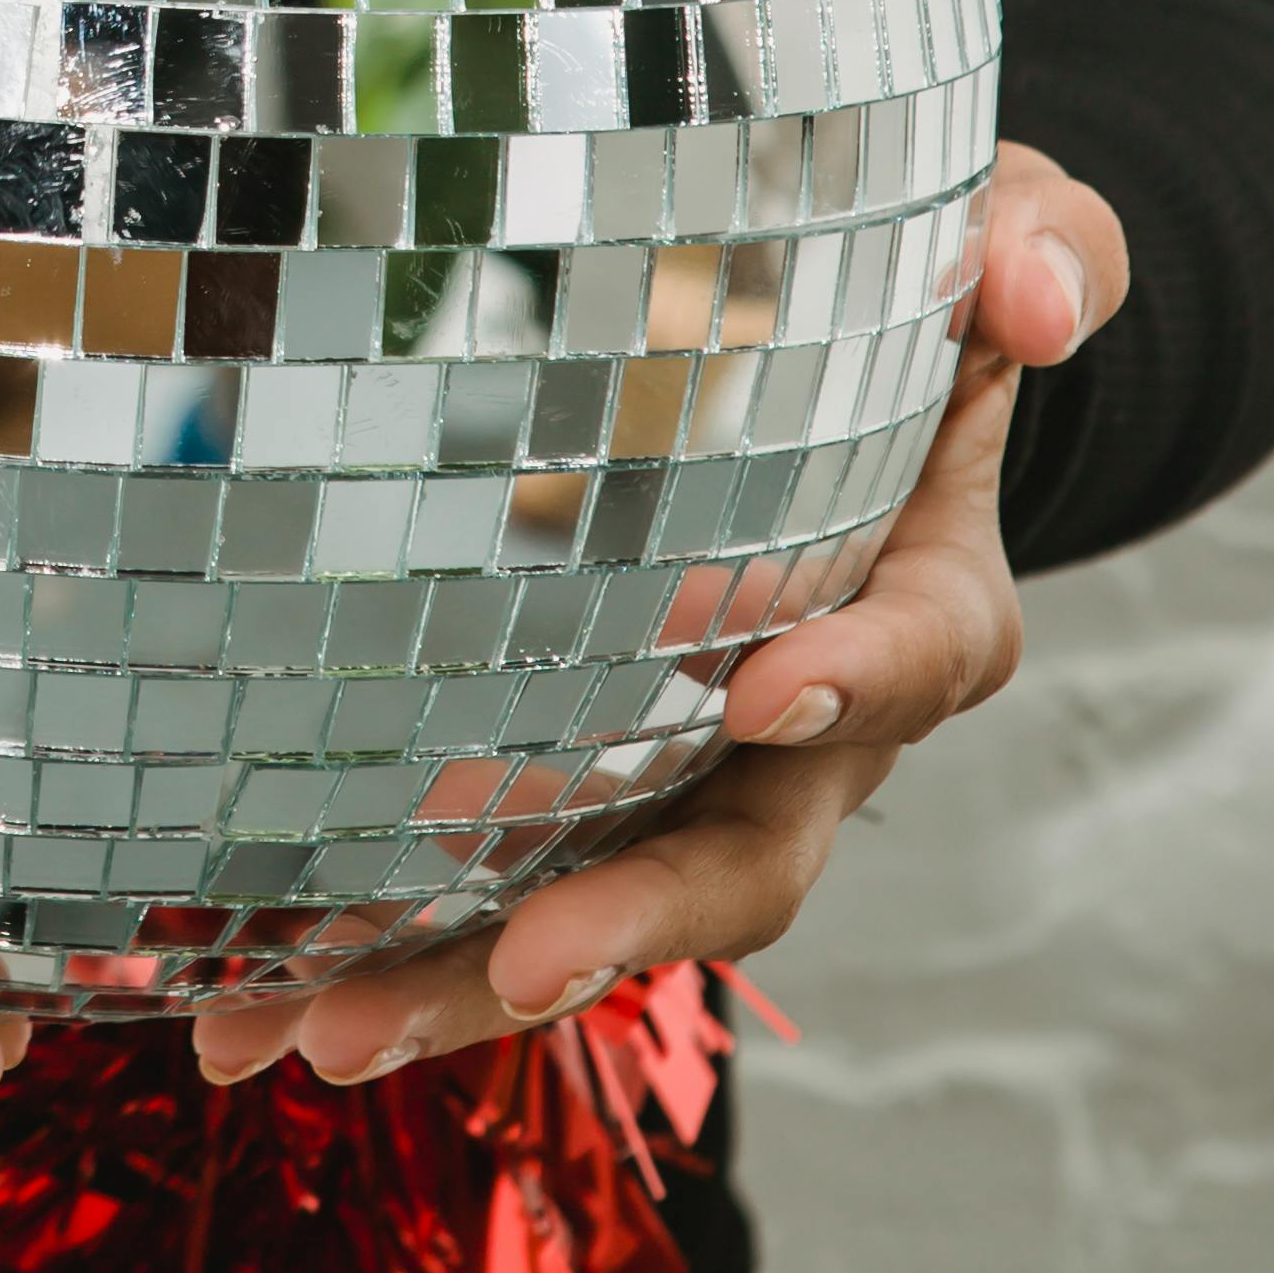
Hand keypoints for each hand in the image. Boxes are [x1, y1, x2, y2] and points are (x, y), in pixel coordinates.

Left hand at [191, 142, 1127, 1090]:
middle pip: (740, 860)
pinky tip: (237, 1006)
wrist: (827, 363)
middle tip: (525, 965)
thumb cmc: (911, 296)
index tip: (764, 694)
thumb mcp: (998, 236)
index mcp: (921, 606)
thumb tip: (1036, 293)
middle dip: (631, 924)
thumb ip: (1035, 246)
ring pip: (589, 910)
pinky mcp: (562, 789)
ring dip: (458, 985)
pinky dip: (366, 950)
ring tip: (320, 1035)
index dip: (850, 682)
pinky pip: (476, 887)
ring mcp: (676, 778)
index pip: (911, 659)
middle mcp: (804, 734)